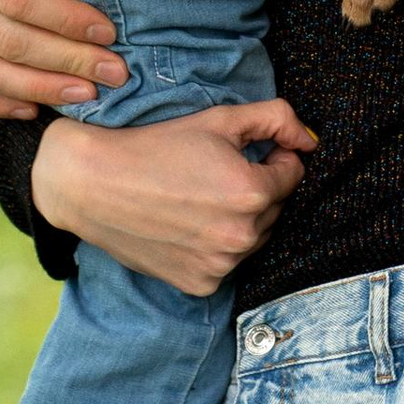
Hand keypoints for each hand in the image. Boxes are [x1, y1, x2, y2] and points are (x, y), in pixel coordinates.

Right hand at [32, 103, 316, 297]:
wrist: (92, 184)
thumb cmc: (155, 146)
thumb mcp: (219, 119)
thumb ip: (276, 119)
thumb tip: (310, 141)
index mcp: (253, 192)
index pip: (292, 174)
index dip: (270, 158)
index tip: (237, 154)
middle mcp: (242, 236)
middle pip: (274, 208)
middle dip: (255, 189)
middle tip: (211, 175)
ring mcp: (221, 265)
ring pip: (252, 238)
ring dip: (238, 220)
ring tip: (197, 200)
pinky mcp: (200, 285)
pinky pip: (226, 263)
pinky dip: (215, 247)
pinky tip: (186, 226)